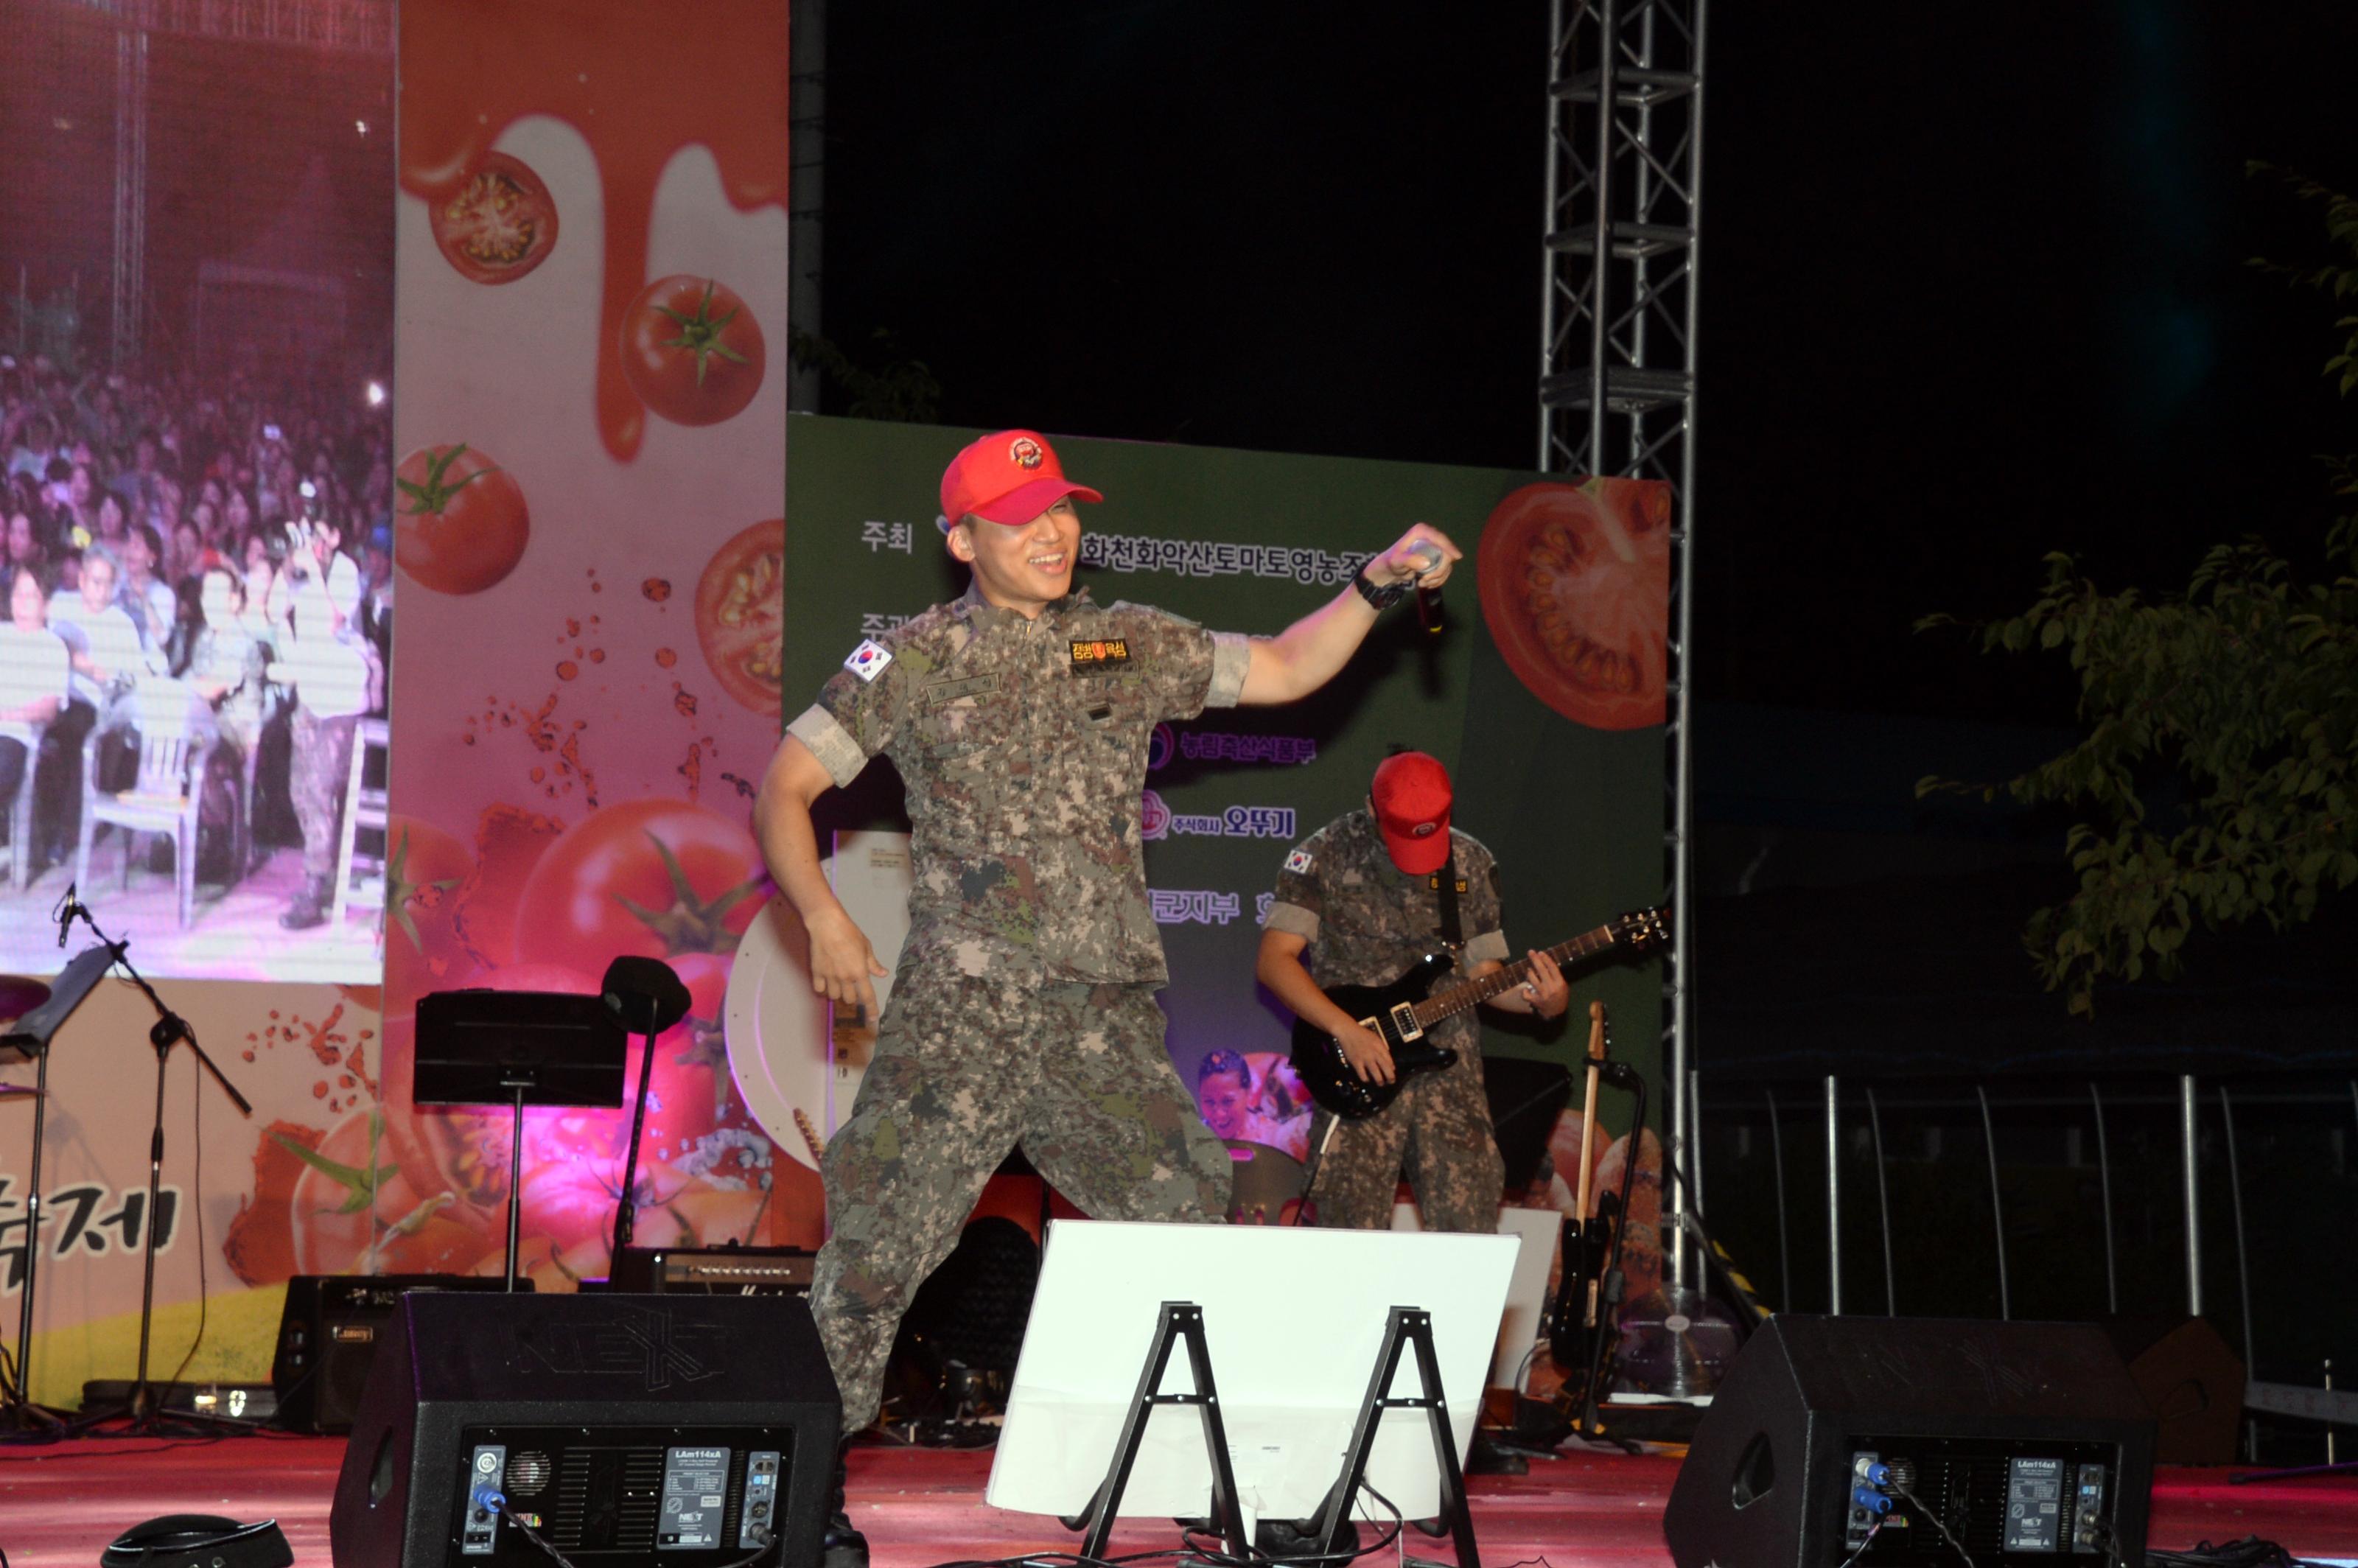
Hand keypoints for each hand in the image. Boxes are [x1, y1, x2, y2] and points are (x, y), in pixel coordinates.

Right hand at [805, 906, 888, 1022]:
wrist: (827, 925)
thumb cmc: (849, 933)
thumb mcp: (866, 947)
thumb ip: (873, 964)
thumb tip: (883, 974)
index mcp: (860, 972)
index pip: (867, 997)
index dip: (872, 1009)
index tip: (873, 1019)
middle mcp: (845, 978)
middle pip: (849, 999)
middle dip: (851, 995)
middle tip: (850, 984)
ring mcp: (829, 976)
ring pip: (834, 996)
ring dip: (837, 993)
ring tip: (837, 982)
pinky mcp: (816, 972)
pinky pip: (819, 990)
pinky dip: (823, 988)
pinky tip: (825, 981)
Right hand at [1332, 1018, 1393, 1084]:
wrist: (1347, 1031)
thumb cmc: (1362, 1034)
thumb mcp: (1376, 1038)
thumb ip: (1383, 1048)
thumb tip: (1388, 1059)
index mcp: (1379, 1046)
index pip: (1389, 1059)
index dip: (1392, 1068)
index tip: (1392, 1072)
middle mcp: (1374, 1052)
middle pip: (1385, 1067)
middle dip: (1390, 1077)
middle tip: (1391, 1081)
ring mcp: (1365, 1058)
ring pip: (1375, 1072)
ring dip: (1379, 1080)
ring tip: (1380, 1083)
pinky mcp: (1356, 1061)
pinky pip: (1362, 1074)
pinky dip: (1365, 1078)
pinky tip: (1366, 1079)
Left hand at [1370, 524, 1461, 589]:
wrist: (1389, 570)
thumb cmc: (1391, 562)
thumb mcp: (1397, 562)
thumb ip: (1410, 561)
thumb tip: (1427, 563)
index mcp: (1421, 532)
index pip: (1439, 538)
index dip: (1450, 547)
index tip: (1457, 557)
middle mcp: (1430, 537)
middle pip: (1446, 552)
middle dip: (1439, 570)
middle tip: (1425, 582)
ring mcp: (1434, 548)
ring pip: (1447, 563)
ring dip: (1437, 577)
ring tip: (1422, 583)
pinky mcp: (1436, 558)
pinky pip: (1445, 569)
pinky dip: (1438, 579)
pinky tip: (1427, 583)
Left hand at [1521, 948, 1569, 1018]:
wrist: (1556, 1012)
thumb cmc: (1560, 996)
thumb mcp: (1563, 986)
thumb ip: (1556, 976)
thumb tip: (1546, 962)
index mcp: (1560, 983)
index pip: (1552, 968)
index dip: (1546, 959)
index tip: (1540, 952)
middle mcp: (1551, 988)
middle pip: (1541, 970)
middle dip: (1535, 959)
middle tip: (1530, 952)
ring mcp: (1543, 995)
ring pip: (1532, 980)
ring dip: (1529, 973)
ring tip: (1529, 969)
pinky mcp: (1535, 1001)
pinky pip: (1526, 993)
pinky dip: (1525, 991)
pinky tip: (1526, 989)